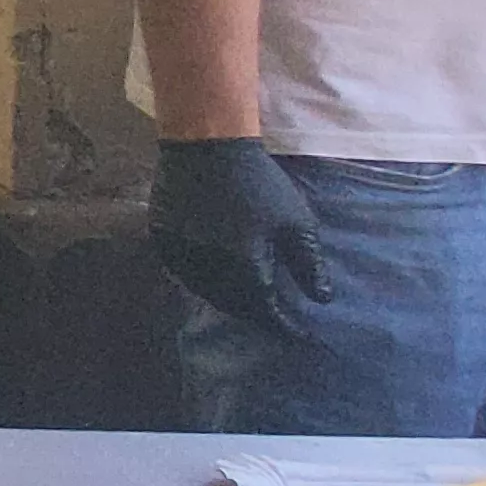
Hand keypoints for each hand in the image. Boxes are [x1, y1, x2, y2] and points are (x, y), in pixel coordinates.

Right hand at [150, 138, 334, 335]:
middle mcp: (208, 272)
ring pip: (208, 294)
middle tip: (278, 317)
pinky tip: (220, 273)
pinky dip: (207, 281)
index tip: (304, 338)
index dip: (287, 328)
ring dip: (232, 300)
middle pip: (236, 308)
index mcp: (244, 269)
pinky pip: (187, 275)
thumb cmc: (259, 183)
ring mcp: (180, 259)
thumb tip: (322, 300)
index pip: (267, 314)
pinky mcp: (163, 244)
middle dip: (259, 315)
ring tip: (250, 298)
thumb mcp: (296, 222)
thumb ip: (309, 264)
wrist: (206, 147)